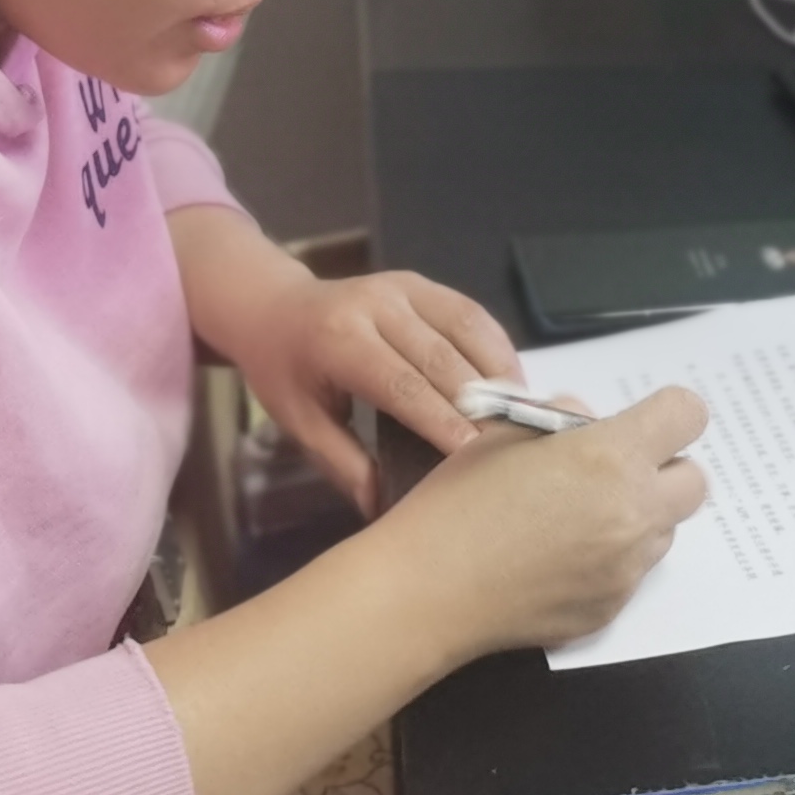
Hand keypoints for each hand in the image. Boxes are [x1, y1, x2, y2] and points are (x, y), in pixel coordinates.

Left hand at [171, 213, 520, 511]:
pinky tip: (511, 383)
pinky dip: (496, 348)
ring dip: (498, 373)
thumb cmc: (285, 372)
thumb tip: (384, 510)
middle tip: (512, 446)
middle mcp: (375, 305)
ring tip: (522, 415)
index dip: (443, 419)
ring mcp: (402, 287)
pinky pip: (469, 313)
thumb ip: (344, 463)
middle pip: (441, 358)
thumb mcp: (300, 422)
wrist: (272, 308)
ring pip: (465, 329)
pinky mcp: (421, 283)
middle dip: (481, 403)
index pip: (403, 384)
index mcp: (339, 340)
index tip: (476, 456)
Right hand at [379, 387, 712, 656]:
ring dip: (637, 517)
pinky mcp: (610, 609)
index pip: (687, 415)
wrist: (429, 589)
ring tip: (576, 520)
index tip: (643, 422)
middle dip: (663, 470)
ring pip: (663, 531)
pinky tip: (556, 561)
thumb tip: (588, 421)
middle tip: (614, 473)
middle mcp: (634, 513)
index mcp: (611, 456)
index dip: (667, 413)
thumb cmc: (458, 500)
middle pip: (694, 481)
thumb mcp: (503, 433)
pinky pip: (630, 574)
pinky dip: (608, 561)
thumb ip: (561, 419)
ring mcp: (627, 568)